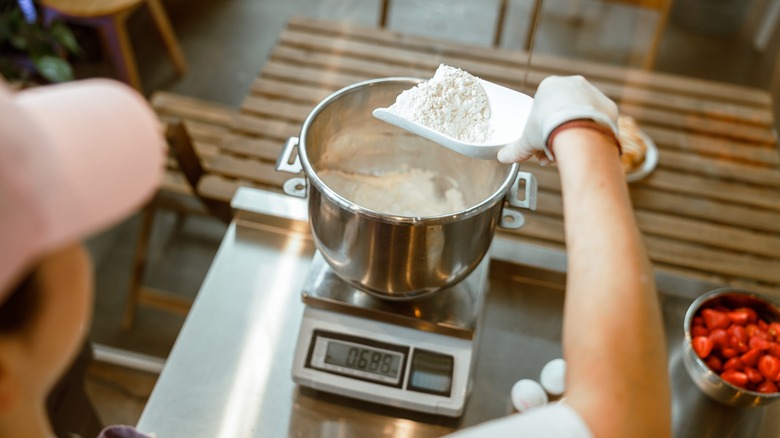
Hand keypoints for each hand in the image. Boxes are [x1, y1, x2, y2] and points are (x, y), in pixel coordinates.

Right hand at [497, 75, 618, 163]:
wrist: (578, 132)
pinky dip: (592, 132)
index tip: (540, 142)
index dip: (540, 127)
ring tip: (569, 153)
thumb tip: (502, 158)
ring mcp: (592, 93)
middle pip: (563, 110)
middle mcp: (572, 84)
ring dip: (574, 132)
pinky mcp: (608, 106)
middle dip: (557, 131)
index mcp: (549, 86)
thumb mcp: (527, 140)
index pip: (543, 106)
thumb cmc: (549, 130)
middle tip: (553, 151)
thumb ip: (516, 149)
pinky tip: (586, 146)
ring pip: (581, 115)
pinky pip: (599, 120)